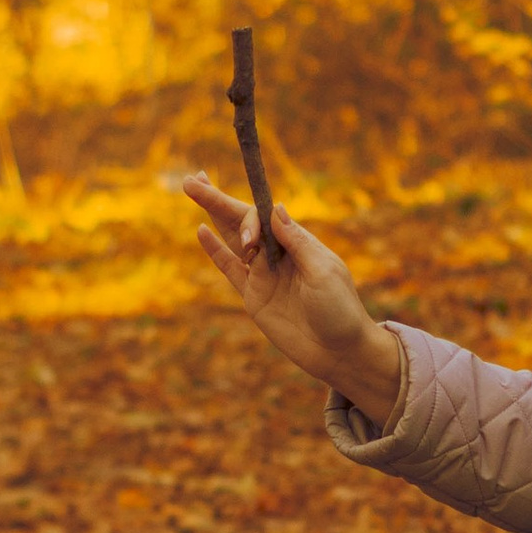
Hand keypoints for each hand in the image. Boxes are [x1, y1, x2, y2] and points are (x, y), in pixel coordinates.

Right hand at [177, 169, 404, 421]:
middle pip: (242, 220)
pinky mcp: (253, 296)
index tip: (251, 237)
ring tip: (193, 189)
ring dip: (212, 214)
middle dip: (217, 199)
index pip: (265, 216)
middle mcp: (278, 254)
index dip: (249, 215)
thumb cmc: (340, 310)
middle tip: (191, 179)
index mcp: (299, 243)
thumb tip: (275, 208)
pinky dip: (215, 250)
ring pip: (231, 238)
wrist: (339, 352)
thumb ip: (296, 242)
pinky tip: (201, 230)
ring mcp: (263, 274)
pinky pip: (229, 268)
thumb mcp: (323, 272)